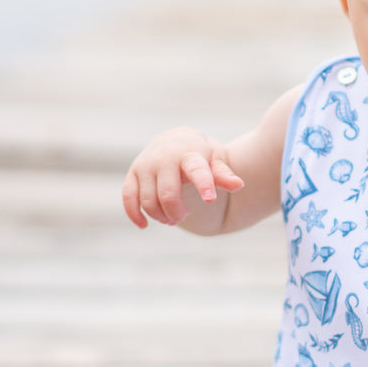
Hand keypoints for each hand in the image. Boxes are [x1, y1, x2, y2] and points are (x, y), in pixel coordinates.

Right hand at [121, 128, 244, 228]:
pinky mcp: (133, 175)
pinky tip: (144, 225)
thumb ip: (224, 175)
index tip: (210, 199)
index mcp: (189, 154)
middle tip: (184, 215)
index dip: (203, 185)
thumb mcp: (216, 162)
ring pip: (149, 201)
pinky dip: (134, 214)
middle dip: (177, 213)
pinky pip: (128, 198)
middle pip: (168, 195)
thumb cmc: (201, 157)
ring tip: (173, 218)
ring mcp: (146, 166)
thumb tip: (238, 185)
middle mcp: (164, 159)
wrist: (175, 141)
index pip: (197, 171)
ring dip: (162, 217)